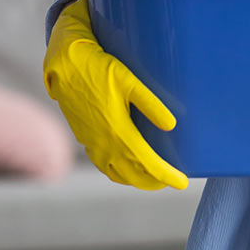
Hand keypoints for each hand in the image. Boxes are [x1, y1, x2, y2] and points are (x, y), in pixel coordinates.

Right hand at [43, 0, 187, 190]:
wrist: (65, 67)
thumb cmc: (100, 70)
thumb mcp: (130, 82)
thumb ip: (151, 104)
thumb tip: (172, 125)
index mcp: (118, 132)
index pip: (147, 163)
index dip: (166, 175)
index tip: (183, 182)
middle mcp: (105, 144)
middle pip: (133, 175)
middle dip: (154, 181)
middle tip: (173, 181)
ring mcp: (93, 144)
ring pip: (117, 173)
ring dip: (136, 180)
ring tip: (153, 178)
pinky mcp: (85, 140)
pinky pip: (104, 166)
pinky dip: (119, 172)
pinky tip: (126, 167)